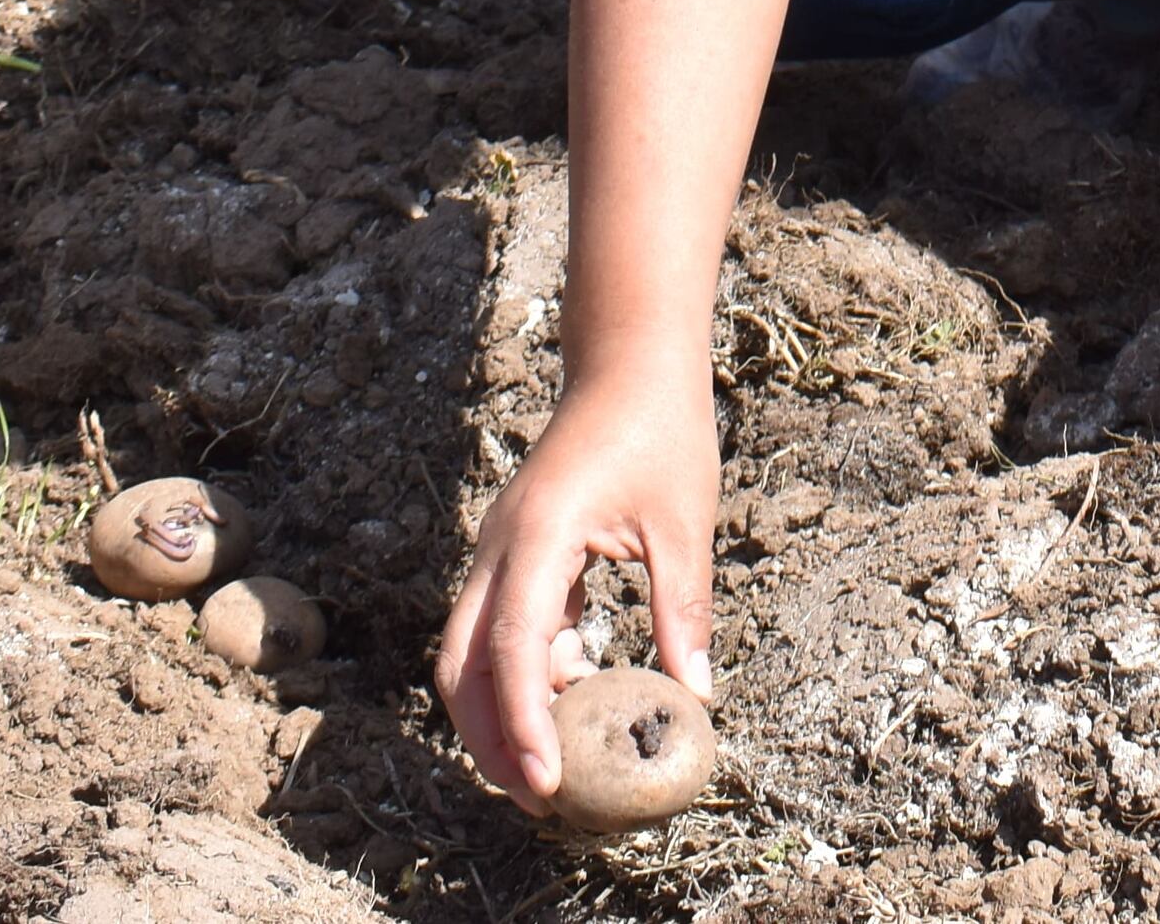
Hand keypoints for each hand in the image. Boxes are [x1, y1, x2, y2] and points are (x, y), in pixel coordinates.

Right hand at [436, 374, 720, 813]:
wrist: (629, 360)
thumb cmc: (661, 429)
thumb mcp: (685, 522)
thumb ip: (685, 610)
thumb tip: (697, 697)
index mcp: (540, 536)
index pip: (515, 651)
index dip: (525, 725)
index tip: (548, 784)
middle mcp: (501, 547)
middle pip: (463, 665)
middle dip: (488, 739)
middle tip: (539, 799)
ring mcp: (499, 549)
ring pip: (469, 651)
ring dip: (496, 713)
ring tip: (548, 767)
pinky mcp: (514, 551)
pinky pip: (496, 627)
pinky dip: (520, 673)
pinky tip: (570, 700)